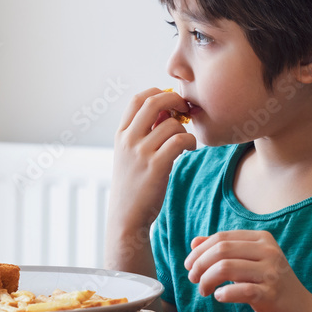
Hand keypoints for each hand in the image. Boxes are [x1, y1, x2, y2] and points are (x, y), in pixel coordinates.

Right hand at [105, 88, 195, 259]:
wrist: (126, 217)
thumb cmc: (134, 185)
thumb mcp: (129, 155)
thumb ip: (143, 133)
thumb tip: (167, 111)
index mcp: (121, 134)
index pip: (138, 99)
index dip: (158, 94)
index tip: (171, 103)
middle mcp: (128, 140)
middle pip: (154, 102)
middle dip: (175, 102)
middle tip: (186, 112)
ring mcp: (141, 153)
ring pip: (171, 124)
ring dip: (185, 130)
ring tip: (186, 142)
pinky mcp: (156, 166)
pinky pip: (180, 141)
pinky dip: (190, 142)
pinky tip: (189, 150)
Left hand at [184, 230, 311, 311]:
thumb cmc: (272, 287)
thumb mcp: (250, 263)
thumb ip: (225, 251)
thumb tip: (194, 242)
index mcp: (263, 239)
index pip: (222, 238)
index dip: (200, 250)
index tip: (189, 265)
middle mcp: (269, 252)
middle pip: (222, 250)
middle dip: (200, 264)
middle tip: (193, 279)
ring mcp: (271, 273)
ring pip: (226, 268)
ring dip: (207, 280)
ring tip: (204, 291)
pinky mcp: (270, 295)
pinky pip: (239, 290)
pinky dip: (223, 294)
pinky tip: (219, 297)